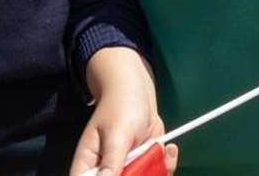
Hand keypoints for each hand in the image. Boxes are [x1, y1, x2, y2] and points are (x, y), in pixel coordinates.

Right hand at [72, 47, 177, 175]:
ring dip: (157, 173)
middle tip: (146, 161)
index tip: (124, 174)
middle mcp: (108, 172)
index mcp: (89, 166)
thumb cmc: (120, 107)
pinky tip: (169, 151)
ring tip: (162, 152)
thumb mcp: (116, 134)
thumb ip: (111, 162)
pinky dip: (166, 167)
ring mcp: (127, 170)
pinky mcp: (144, 166)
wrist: (138, 91)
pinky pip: (157, 175)